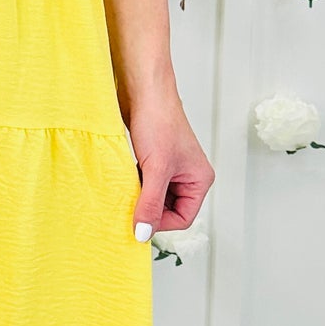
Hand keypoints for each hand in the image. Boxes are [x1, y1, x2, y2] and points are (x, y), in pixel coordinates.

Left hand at [124, 87, 213, 240]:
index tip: (139, 221)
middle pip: (168, 210)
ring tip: (128, 186)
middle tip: (130, 204)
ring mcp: (171, 169)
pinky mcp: (154, 161)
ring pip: (155, 198)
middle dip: (149, 209)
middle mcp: (188, 176)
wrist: (143, 91)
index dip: (160, 223)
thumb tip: (143, 233)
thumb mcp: (155, 169)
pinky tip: (125, 177)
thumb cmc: (159, 121)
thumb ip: (150, 204)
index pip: (183, 218)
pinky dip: (135, 185)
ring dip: (140, 197)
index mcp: (199, 180)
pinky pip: (145, 184)